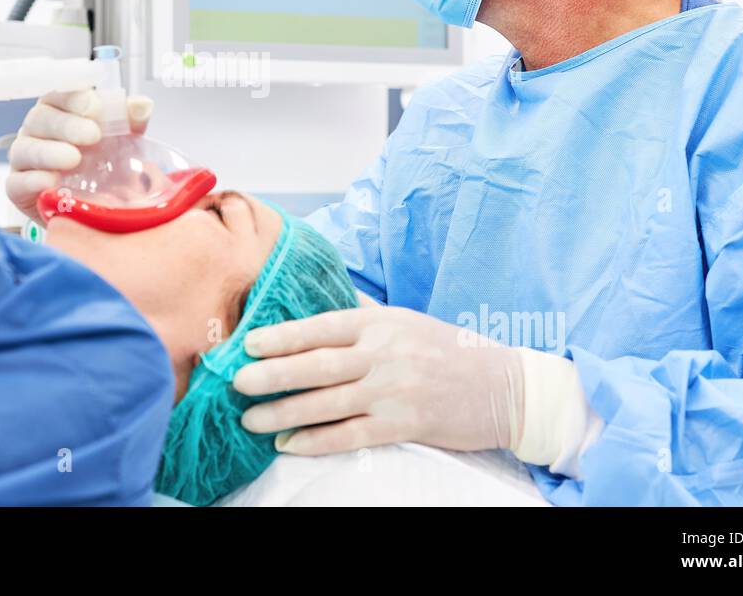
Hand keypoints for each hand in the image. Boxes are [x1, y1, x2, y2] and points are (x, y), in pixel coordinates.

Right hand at [4, 90, 152, 219]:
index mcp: (60, 110)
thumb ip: (130, 121)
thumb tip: (142, 105)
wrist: (89, 205)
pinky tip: (50, 182)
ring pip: (25, 148)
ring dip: (49, 152)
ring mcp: (24, 158)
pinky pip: (17, 182)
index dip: (74, 97)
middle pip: (41, 117)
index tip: (94, 107)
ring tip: (72, 159)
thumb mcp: (120, 141)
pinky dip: (32, 181)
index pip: (59, 93)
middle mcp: (37, 130)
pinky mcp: (17, 188)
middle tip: (92, 135)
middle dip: (66, 125)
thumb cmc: (98, 164)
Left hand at [232, 304, 523, 455]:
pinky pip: (351, 434)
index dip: (282, 336)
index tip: (248, 343)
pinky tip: (289, 443)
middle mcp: (384, 353)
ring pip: (327, 403)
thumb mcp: (406, 320)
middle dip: (272, 374)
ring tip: (251, 418)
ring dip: (284, 412)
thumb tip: (321, 299)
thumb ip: (362, 314)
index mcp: (381, 324)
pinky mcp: (406, 423)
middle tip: (236, 382)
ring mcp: (394, 390)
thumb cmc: (450, 349)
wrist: (505, 386)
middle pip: (317, 364)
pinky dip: (317, 440)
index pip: (321, 326)